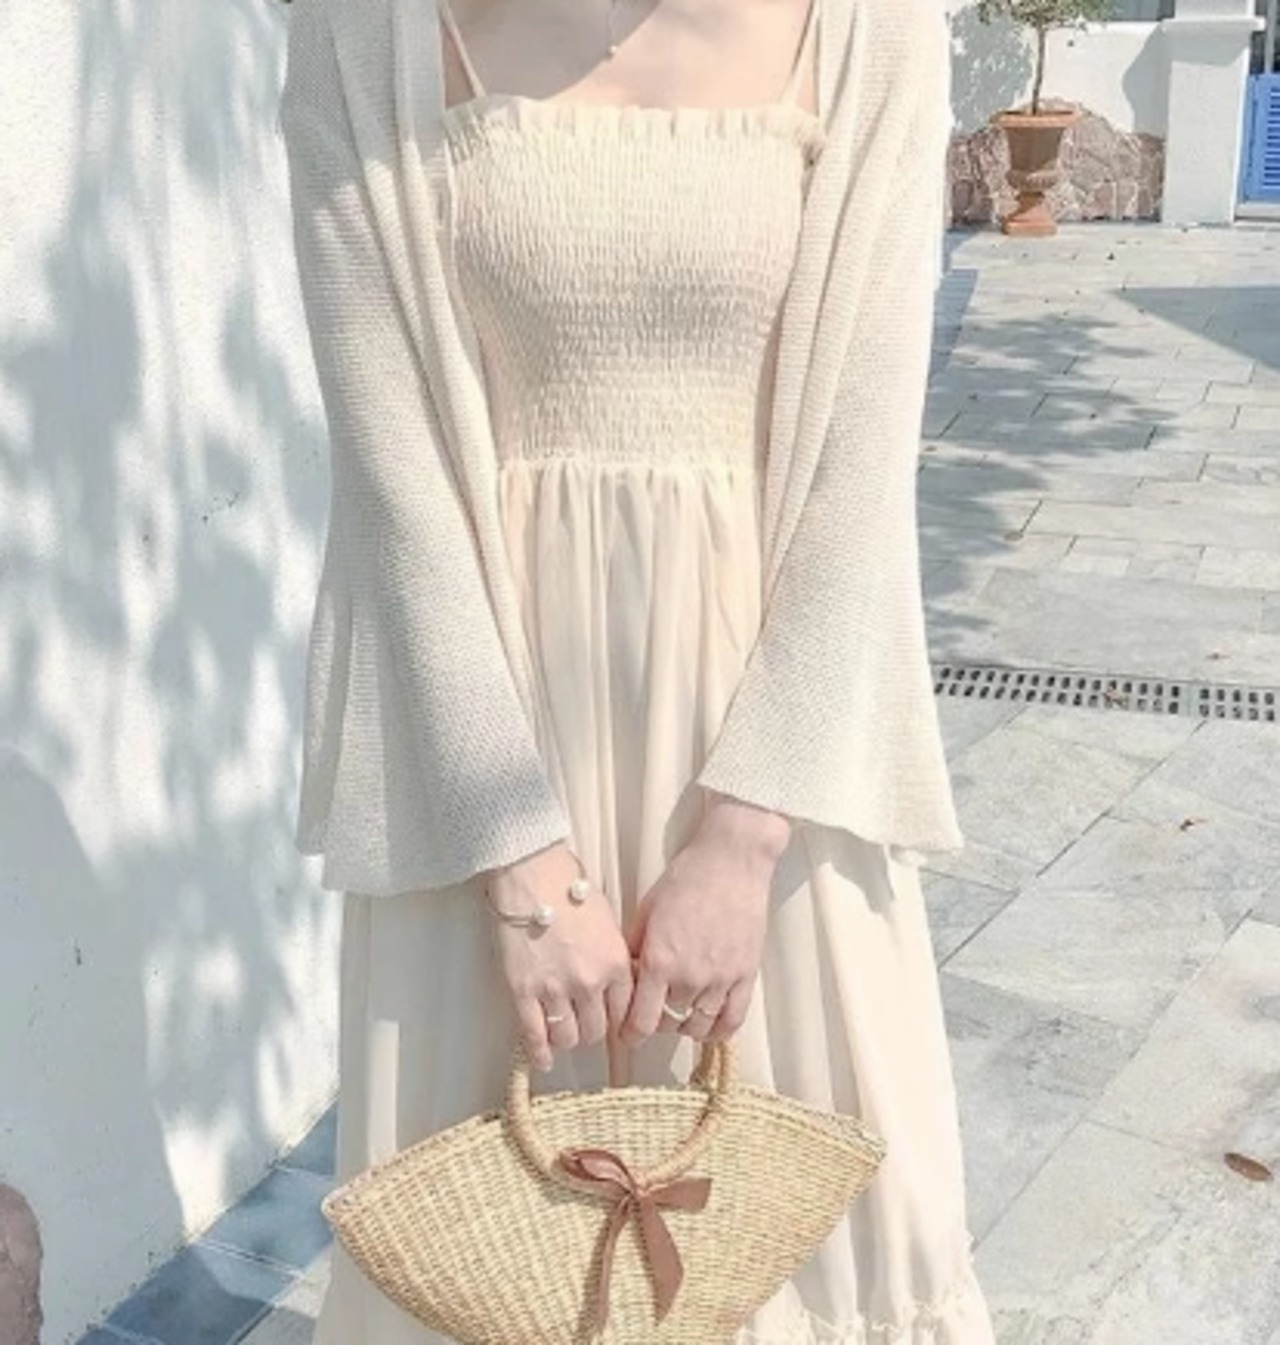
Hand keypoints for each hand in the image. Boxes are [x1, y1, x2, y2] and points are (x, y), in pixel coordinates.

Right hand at [485, 842, 633, 1072]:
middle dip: (591, 1031)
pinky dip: (539, 1053)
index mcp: (616, 965)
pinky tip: (543, 1060)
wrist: (532, 874)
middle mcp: (589, 983)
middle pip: (597, 1031)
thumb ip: (615, 959)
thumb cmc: (570, 889)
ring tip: (562, 1033)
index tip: (612, 1026)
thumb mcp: (609, 924)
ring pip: (568, 1037)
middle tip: (583, 1025)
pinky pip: (534, 1035)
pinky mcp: (523, 991)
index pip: (625, 1014)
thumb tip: (618, 987)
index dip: (618, 1023)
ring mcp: (555, 990)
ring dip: (567, 1039)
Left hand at [621, 794, 790, 1047]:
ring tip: (679, 1013)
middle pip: (668, 1025)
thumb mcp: (646, 911)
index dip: (630, 1034)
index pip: (640, 1022)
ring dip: (685, 1025)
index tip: (627, 1033)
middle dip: (655, 1022)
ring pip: (699, 1026)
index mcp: (659, 961)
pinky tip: (709, 1025)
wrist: (730, 861)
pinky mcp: (746, 975)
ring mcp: (721, 979)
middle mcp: (689, 977)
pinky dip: (719, 1030)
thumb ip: (635, 950)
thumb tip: (626, 979)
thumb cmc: (686, 878)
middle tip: (652, 1012)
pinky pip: (733, 1020)